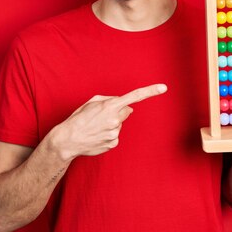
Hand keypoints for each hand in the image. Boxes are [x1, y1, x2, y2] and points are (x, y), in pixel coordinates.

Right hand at [52, 84, 166, 160]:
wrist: (67, 140)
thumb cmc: (78, 118)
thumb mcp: (92, 102)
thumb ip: (110, 100)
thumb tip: (127, 107)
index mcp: (109, 106)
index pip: (134, 97)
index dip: (150, 91)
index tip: (164, 87)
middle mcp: (115, 120)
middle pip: (125, 112)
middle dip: (117, 112)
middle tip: (99, 117)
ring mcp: (115, 133)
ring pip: (119, 124)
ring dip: (111, 124)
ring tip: (95, 127)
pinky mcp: (113, 143)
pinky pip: (115, 135)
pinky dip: (108, 134)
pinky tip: (97, 136)